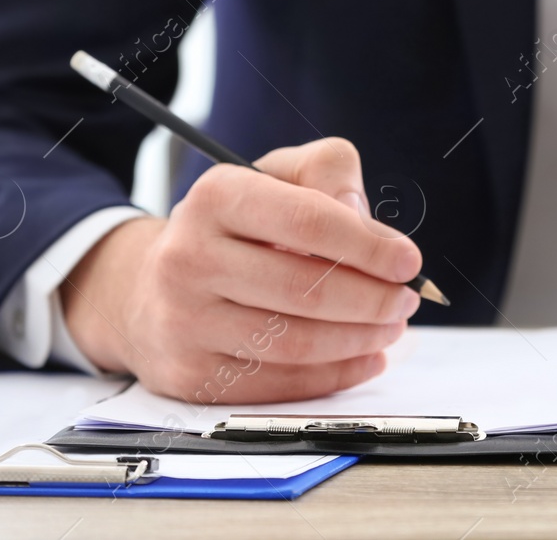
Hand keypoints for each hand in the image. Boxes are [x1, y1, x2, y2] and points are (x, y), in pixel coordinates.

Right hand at [61, 138, 422, 401]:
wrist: (148, 288)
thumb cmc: (232, 227)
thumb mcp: (275, 175)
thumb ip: (327, 172)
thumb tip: (362, 218)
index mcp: (216, 197)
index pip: (306, 221)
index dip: (367, 245)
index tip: (408, 260)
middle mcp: (189, 257)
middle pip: (305, 289)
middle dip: (372, 298)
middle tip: (407, 299)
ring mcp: (184, 321)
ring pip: (295, 342)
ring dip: (360, 338)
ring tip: (391, 325)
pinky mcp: (189, 374)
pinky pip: (279, 383)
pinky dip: (335, 375)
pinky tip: (365, 357)